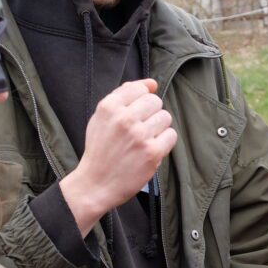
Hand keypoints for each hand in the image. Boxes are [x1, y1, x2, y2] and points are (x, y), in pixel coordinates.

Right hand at [59, 79, 176, 235]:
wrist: (95, 184)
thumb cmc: (100, 149)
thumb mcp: (101, 117)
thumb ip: (123, 95)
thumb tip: (152, 83)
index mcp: (109, 106)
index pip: (140, 89)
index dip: (141, 101)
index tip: (135, 115)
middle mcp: (124, 118)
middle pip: (155, 101)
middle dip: (151, 114)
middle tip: (140, 129)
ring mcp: (139, 136)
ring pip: (165, 117)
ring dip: (159, 128)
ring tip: (145, 140)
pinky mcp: (152, 152)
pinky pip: (171, 135)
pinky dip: (164, 142)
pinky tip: (151, 149)